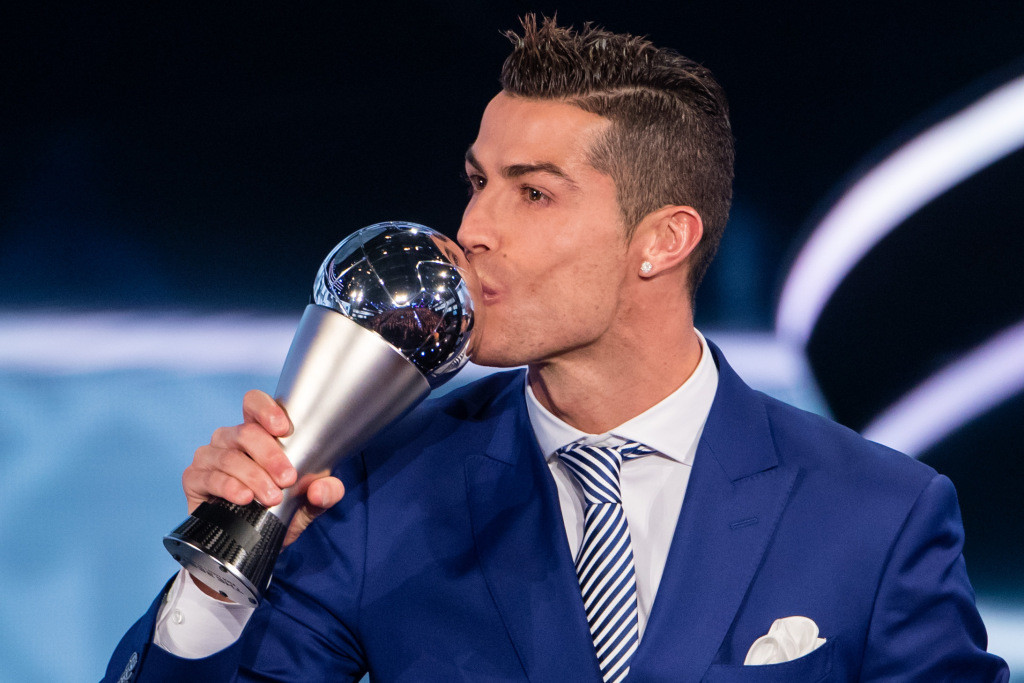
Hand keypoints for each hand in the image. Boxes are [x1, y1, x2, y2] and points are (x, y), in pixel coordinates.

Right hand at [183, 390, 344, 599]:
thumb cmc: (283, 509)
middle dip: (270, 456)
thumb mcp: (313, 502)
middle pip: (246, 433)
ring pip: (229, 457)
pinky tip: (243, 497)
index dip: (266, 410)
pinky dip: (228, 487)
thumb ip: (327, 492)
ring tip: (271, 497)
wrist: (255, 542)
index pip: (254, 403)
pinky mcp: (194, 480)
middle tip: (287, 479)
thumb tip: (321, 490)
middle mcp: (230, 438)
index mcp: (258, 432)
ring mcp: (210, 457)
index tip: (284, 429)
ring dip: (253, 477)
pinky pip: (209, 477)